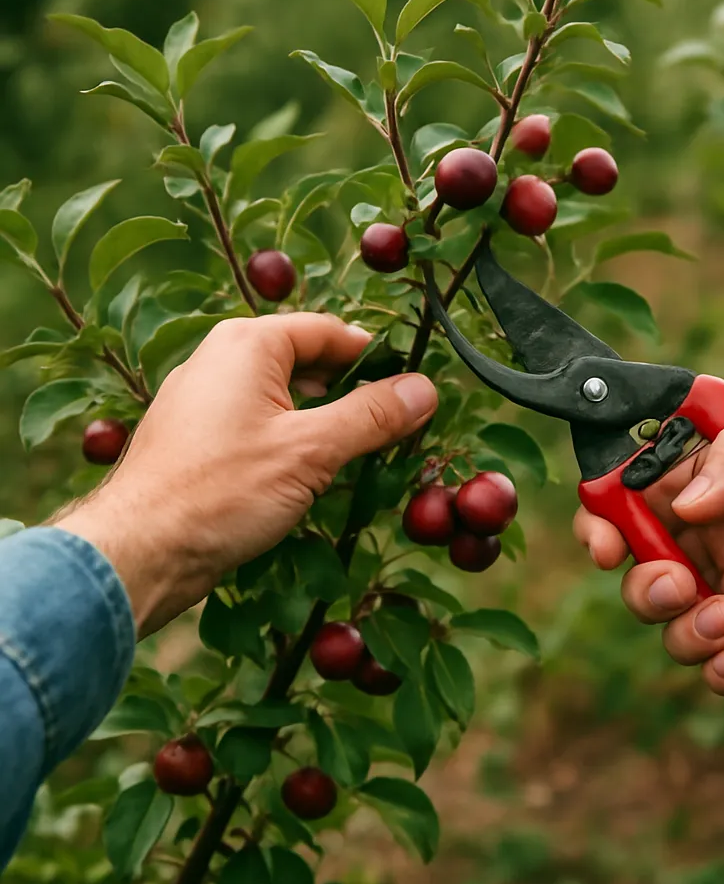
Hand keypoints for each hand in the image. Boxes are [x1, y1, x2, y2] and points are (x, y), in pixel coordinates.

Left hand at [56, 314, 436, 636]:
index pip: (330, 331)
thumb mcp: (312, 450)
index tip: (413, 388)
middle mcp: (221, 359)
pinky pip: (258, 422)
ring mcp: (204, 399)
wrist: (137, 552)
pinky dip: (291, 439)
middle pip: (307, 360)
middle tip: (393, 427)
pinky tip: (310, 475)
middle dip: (352, 391)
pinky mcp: (196, 437)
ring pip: (283, 395)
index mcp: (248, 344)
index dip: (376, 357)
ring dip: (324, 420)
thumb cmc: (222, 492)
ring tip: (359, 455)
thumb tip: (426, 388)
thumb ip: (372, 416)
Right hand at [574, 396, 723, 696]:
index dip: (604, 517)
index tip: (603, 543)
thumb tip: (686, 502)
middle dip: (640, 581)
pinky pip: (718, 662)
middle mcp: (723, 531)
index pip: (638, 492)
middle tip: (678, 584)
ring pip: (668, 618)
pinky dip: (716, 668)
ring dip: (680, 627)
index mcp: (723, 476)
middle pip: (639, 561)